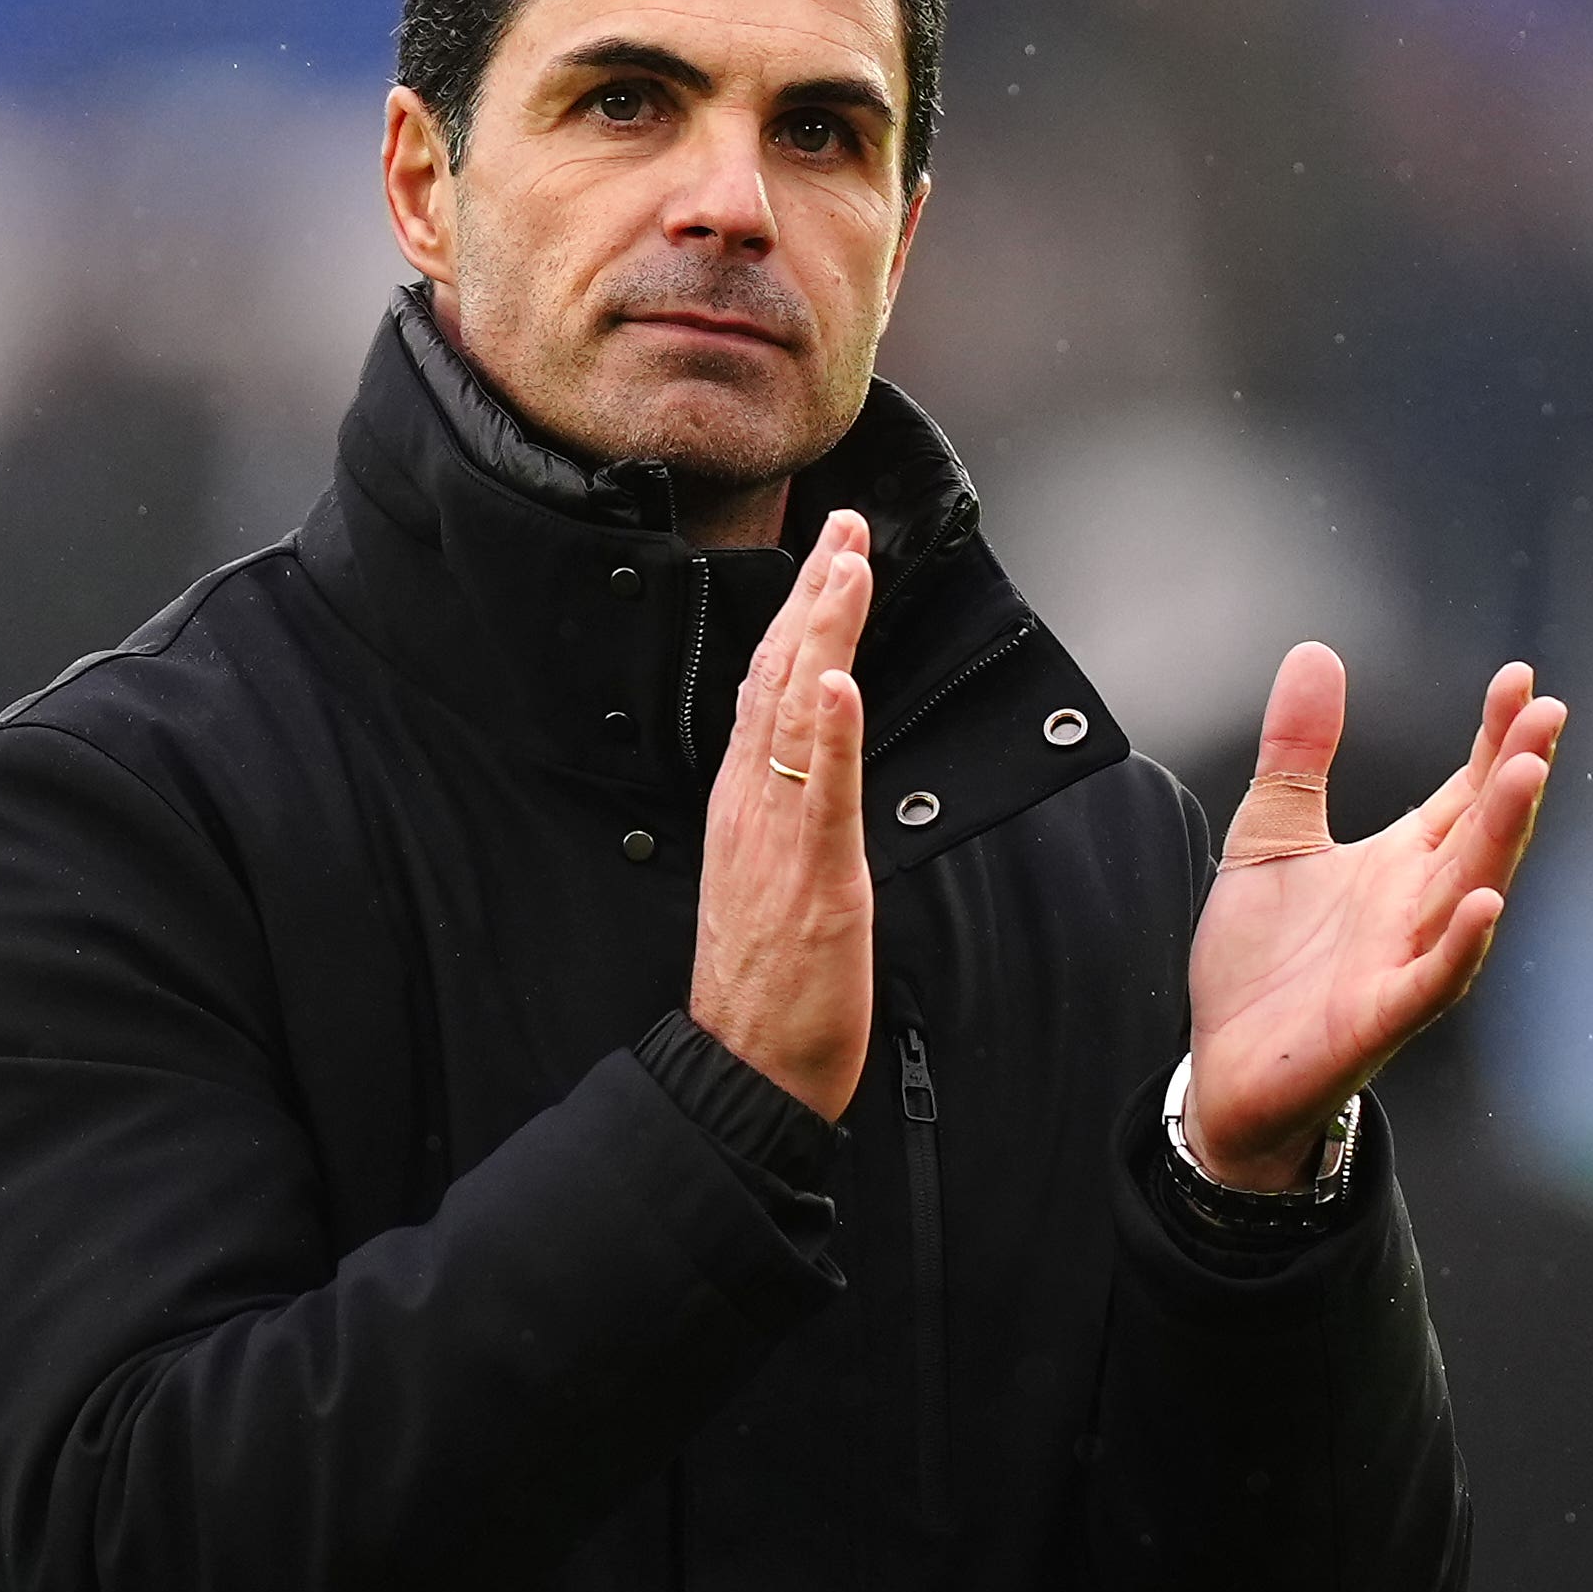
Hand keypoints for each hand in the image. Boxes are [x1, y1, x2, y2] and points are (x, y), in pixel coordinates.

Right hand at [689, 511, 875, 1118]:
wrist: (744, 1065)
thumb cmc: (767, 985)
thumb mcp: (770, 877)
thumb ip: (785, 814)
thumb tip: (807, 766)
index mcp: (744, 805)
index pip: (768, 687)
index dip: (798, 614)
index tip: (829, 553)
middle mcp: (751, 806)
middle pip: (779, 679)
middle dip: (816, 596)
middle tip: (847, 526)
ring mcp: (778, 836)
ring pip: (798, 715)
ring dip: (824, 634)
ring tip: (847, 567)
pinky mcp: (813, 875)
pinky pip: (821, 792)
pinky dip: (828, 731)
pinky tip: (837, 679)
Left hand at [1183, 649, 1565, 1188]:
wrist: (1225, 1067)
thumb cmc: (1264, 961)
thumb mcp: (1271, 834)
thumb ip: (1299, 753)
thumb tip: (1316, 654)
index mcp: (1402, 863)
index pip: (1465, 789)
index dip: (1494, 737)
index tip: (1519, 679)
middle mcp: (1418, 907)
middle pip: (1483, 830)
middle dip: (1517, 772)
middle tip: (1546, 711)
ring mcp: (1406, 961)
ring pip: (1471, 891)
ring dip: (1503, 836)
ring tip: (1528, 775)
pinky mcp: (1380, 1017)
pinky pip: (1433, 978)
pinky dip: (1462, 942)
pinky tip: (1485, 902)